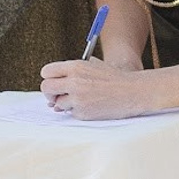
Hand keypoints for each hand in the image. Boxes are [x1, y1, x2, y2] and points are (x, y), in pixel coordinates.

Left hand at [39, 54, 173, 119]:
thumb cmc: (113, 78)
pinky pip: (71, 113)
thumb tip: (54, 83)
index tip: (54, 82)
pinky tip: (90, 106)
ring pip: (57, 104)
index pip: (47, 71)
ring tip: (81, 99)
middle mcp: (74, 82)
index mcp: (76, 67)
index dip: (49, 77)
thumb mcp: (93, 66)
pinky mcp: (83, 113)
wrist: (132, 92)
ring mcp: (78, 99)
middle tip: (57, 95)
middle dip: (50, 93)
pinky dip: (77, 111)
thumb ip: (73, 71)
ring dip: (65, 103)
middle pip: (46, 88)